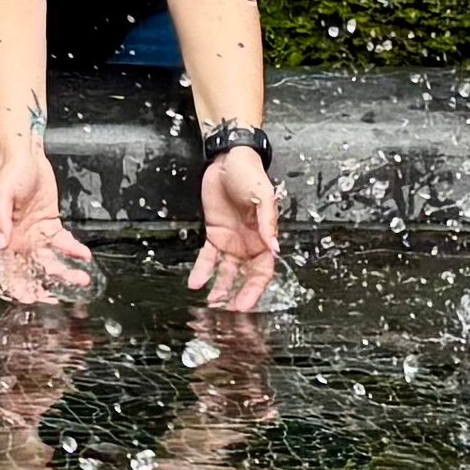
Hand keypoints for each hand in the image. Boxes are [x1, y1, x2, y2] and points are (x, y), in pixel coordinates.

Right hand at [0, 134, 93, 304]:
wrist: (26, 155)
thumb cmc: (9, 172)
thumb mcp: (2, 194)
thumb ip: (0, 219)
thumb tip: (1, 244)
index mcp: (5, 236)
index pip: (9, 269)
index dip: (19, 286)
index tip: (33, 298)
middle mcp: (20, 240)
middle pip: (33, 270)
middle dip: (48, 285)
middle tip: (63, 295)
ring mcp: (36, 233)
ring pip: (51, 260)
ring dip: (65, 272)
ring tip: (82, 279)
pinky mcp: (50, 224)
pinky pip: (62, 243)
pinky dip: (73, 250)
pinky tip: (84, 255)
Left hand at [193, 145, 282, 314]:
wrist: (228, 159)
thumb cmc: (251, 174)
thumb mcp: (263, 196)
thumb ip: (268, 223)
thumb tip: (274, 247)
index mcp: (264, 237)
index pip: (262, 271)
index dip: (255, 290)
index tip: (245, 305)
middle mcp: (248, 243)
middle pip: (245, 277)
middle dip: (237, 295)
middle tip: (226, 311)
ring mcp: (231, 241)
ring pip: (226, 272)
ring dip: (219, 288)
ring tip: (210, 302)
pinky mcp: (214, 234)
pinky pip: (207, 258)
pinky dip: (202, 271)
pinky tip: (195, 283)